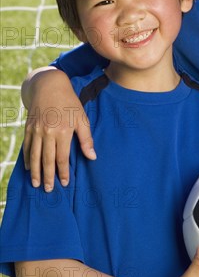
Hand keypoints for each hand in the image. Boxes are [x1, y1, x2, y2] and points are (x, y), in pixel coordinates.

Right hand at [22, 68, 95, 190]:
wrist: (49, 86)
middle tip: (48, 190)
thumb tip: (92, 157)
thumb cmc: (69, 103)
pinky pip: (26, 147)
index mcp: (63, 131)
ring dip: (35, 171)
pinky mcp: (28, 128)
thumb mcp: (82, 118)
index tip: (65, 183)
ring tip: (36, 184)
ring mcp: (36, 131)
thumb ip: (86, 139)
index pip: (62, 157)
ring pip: (34, 156)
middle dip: (48, 176)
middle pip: (46, 160)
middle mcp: (48, 133)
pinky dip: (27, 159)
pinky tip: (28, 168)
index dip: (63, 172)